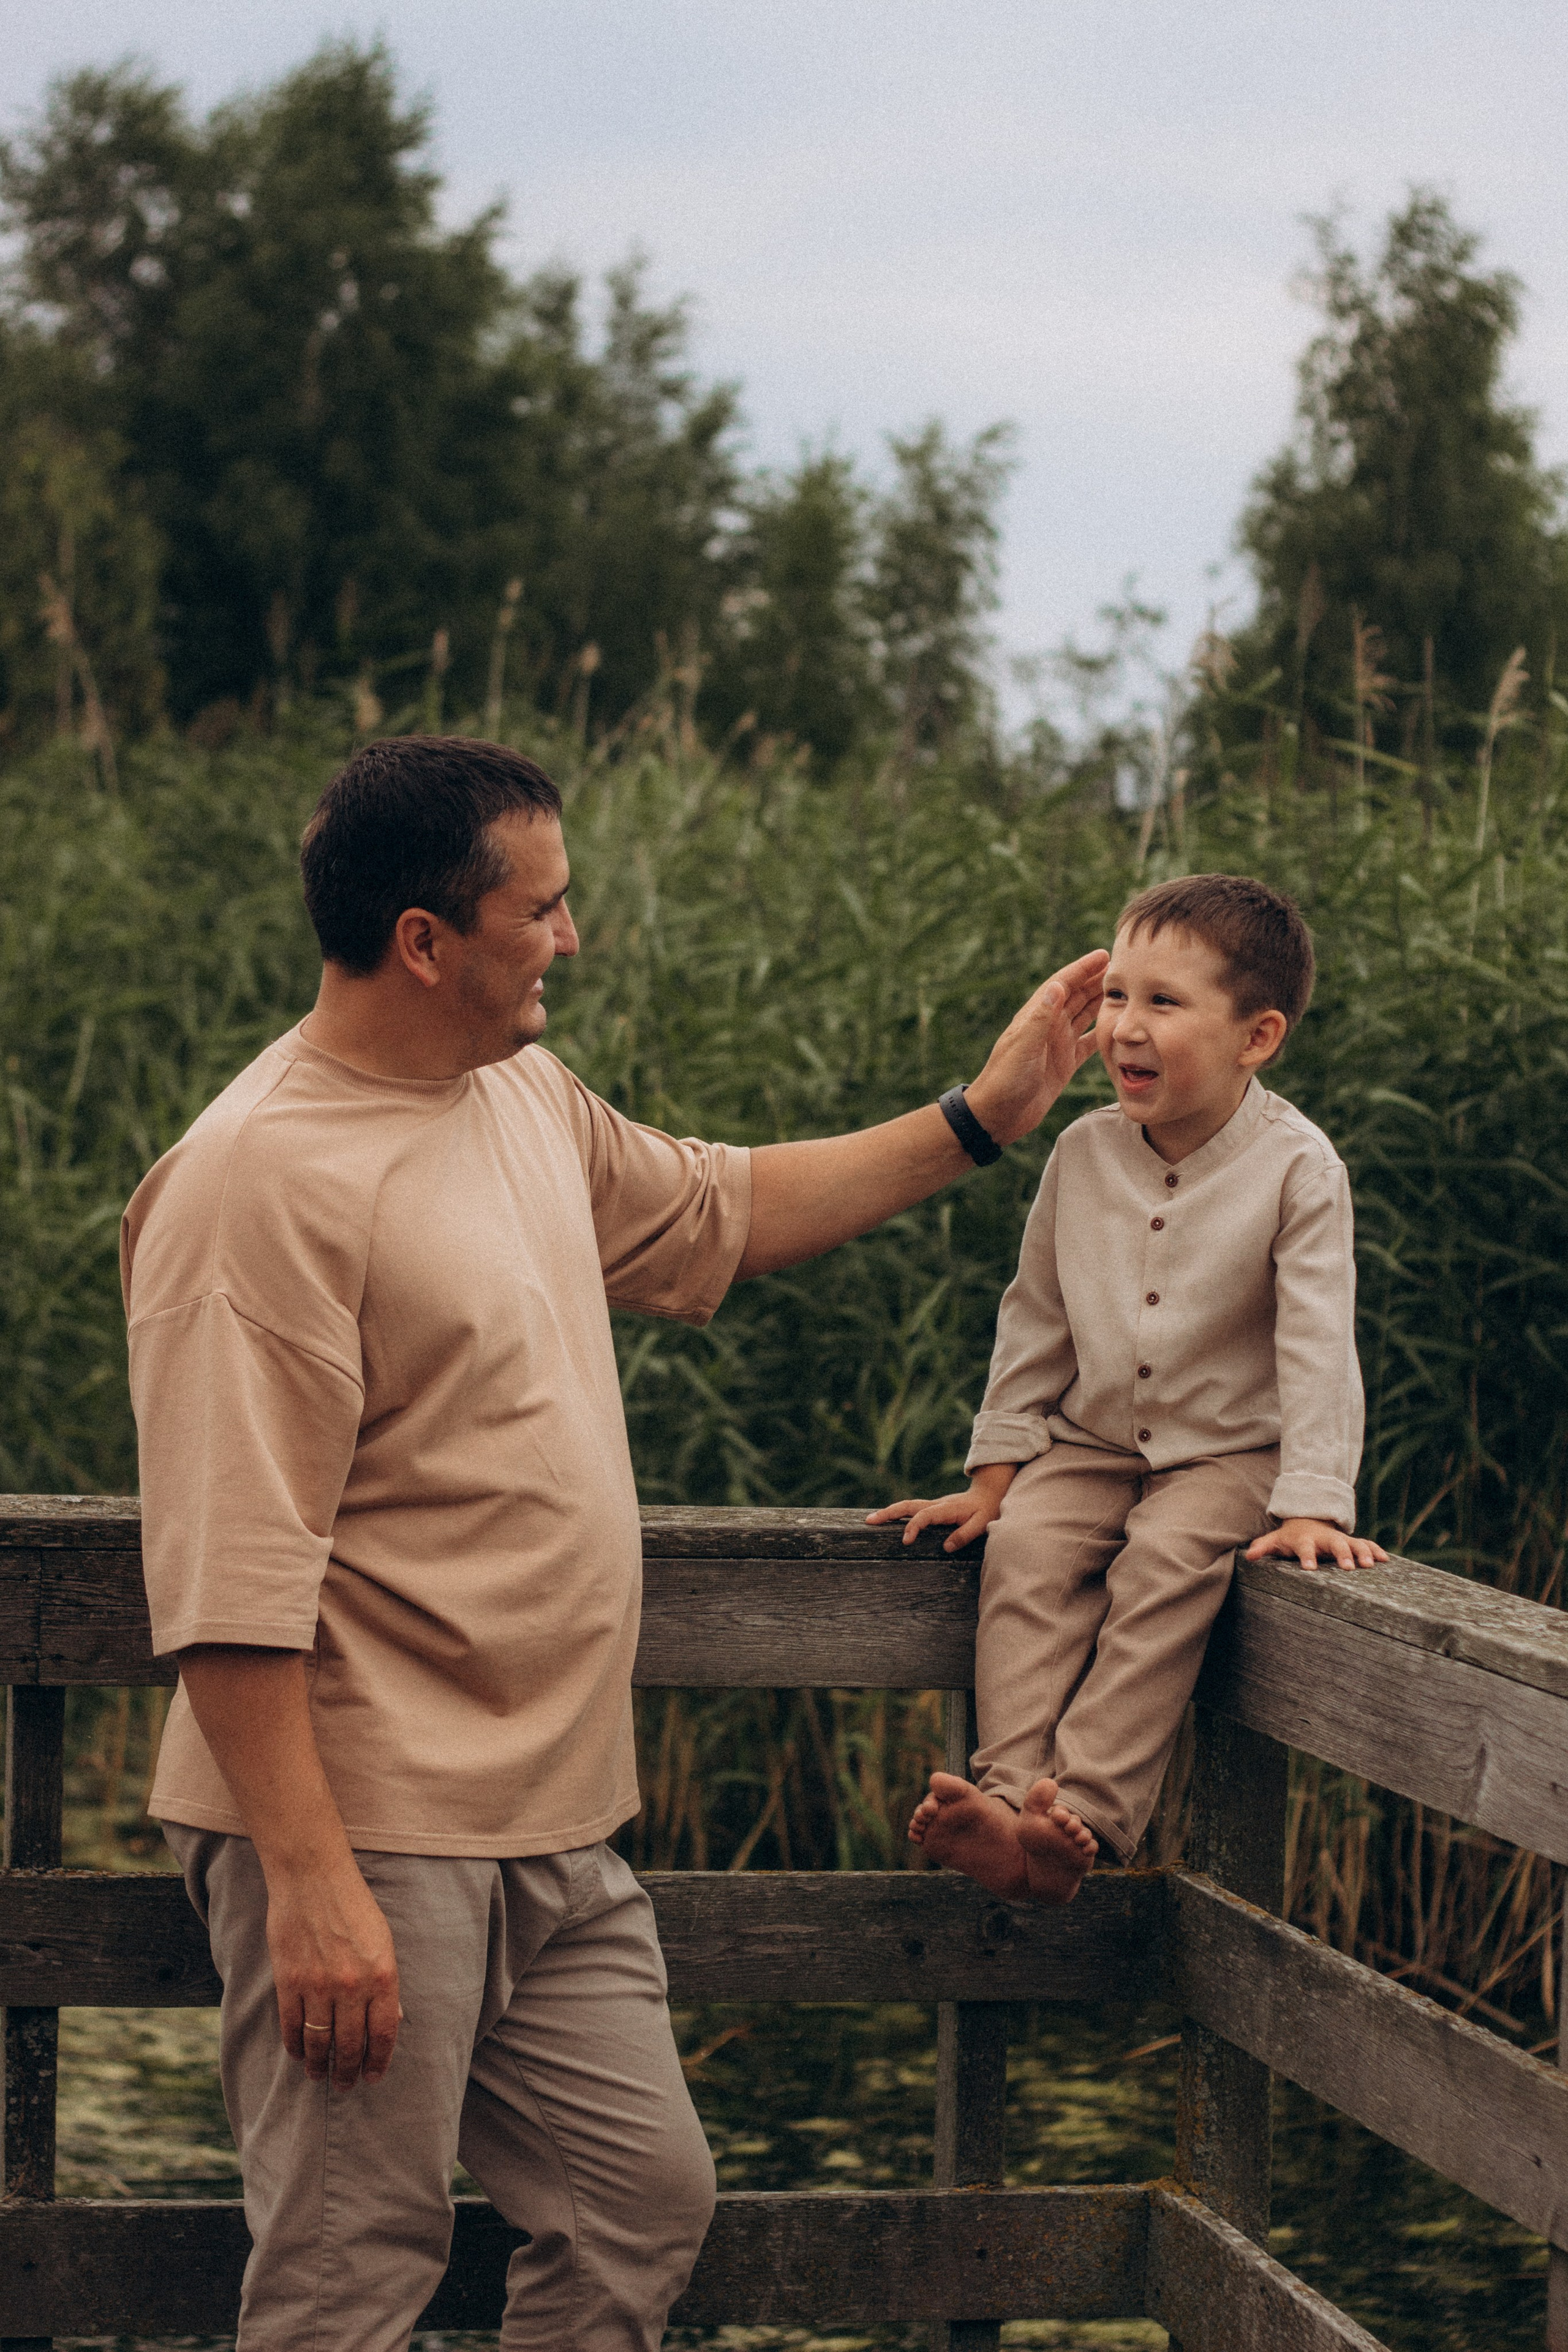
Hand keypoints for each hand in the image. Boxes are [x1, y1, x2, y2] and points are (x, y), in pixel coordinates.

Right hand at [266, 1853, 401, 2090]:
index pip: (384, 2034)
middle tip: (346, 2085)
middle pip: (350, 2045)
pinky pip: (291, 2025)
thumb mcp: (384, 1941)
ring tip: (319, 2075)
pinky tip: (297, 2053)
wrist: (313, 1877)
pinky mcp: (288, 1981)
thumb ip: (386, 1983)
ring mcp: (318, 1986)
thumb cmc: (353, 1906)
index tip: (373, 2077)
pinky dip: (294, 2045)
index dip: (379, 2061)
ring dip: (319, 2065)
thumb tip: (392, 2019)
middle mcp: (352, 1986)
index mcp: (383, 1975)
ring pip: (319, 2042)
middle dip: (348, 2071)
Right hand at [868, 1464, 1016, 1551]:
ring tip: (871, 1519)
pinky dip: (897, 1512)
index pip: (924, 1516)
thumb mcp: (982, 1524)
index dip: (913, 1527)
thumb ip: (964, 1535)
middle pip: (908, 1506)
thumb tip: (945, 1547)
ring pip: (907, 1505)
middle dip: (888, 1513)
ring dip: (889, 1511)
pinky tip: (887, 1519)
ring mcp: (934, 1505)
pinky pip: (912, 1509)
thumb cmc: (987, 1510)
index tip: (905, 1540)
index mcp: (947, 1509)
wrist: (989, 1493)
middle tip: (869, 1521)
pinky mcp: (933, 1508)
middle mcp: (937, 1504)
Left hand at [964, 948, 1108, 1147]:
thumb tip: (1057, 986)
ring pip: (1085, 1016)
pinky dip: (1103, 1034)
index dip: (1083, 968)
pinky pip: (1088, 1044)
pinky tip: (1120, 1028)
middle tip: (1125, 969)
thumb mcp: (1023, 1047)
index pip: (1063, 984)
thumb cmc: (1004, 1080)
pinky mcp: (1065, 1064)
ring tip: (1127, 991)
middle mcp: (1048, 1027)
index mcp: (1036, 1017)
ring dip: (1103, 1003)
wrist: (997, 1116)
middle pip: (1078, 996)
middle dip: (1098, 981)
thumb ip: (1041, 1018)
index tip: (1104, 955)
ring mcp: (1058, 1045)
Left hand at [1245, 1519, 1388, 1571]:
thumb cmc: (1291, 1537)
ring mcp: (1340, 1539)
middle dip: (1342, 1554)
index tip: (1309, 1569)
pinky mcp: (1352, 1542)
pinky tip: (1385, 1560)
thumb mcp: (1276, 1540)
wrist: (1308, 1520)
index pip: (1305, 1548)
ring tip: (1371, 1565)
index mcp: (1305, 1540)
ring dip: (1363, 1553)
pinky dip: (1375, 1550)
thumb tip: (1249, 1556)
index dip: (1307, 1557)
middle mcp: (1325, 1539)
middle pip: (1334, 1544)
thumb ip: (1263, 1547)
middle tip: (1348, 1567)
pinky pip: (1366, 1544)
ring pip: (1354, 1543)